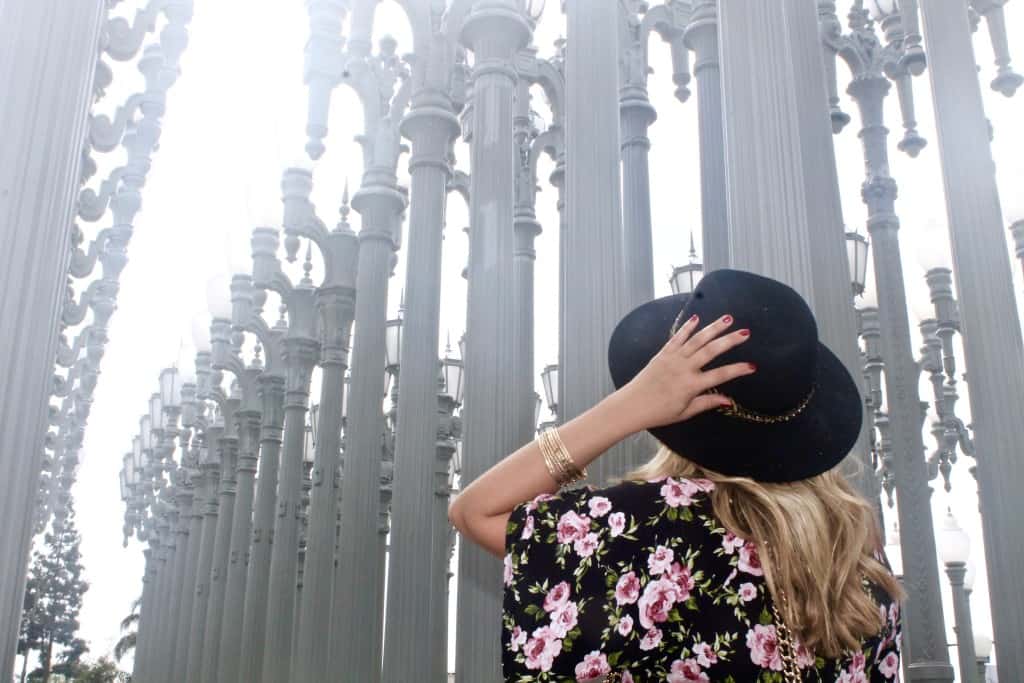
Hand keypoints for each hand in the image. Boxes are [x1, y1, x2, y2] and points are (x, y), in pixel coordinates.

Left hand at [618, 313, 755, 431]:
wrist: (632, 405)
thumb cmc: (659, 413)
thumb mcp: (685, 412)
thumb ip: (707, 403)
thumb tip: (728, 400)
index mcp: (691, 386)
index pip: (720, 375)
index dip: (738, 370)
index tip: (752, 366)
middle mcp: (684, 368)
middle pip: (711, 351)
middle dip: (730, 341)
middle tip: (745, 332)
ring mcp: (673, 359)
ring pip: (696, 340)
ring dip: (713, 328)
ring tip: (728, 319)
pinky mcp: (662, 354)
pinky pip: (677, 338)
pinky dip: (687, 328)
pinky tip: (697, 318)